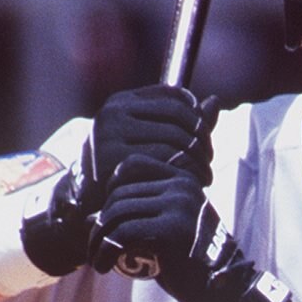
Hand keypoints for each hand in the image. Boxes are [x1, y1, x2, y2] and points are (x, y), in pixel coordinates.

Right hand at [21, 87, 216, 278]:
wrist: (86, 204)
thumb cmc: (126, 171)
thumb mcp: (152, 141)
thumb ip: (184, 123)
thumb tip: (215, 101)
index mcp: (122, 102)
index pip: (175, 97)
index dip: (198, 117)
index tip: (205, 139)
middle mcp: (113, 112)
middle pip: (178, 118)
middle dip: (202, 141)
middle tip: (209, 162)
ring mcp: (110, 133)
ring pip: (175, 139)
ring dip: (198, 159)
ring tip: (204, 177)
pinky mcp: (113, 158)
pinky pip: (164, 160)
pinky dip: (184, 172)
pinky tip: (190, 184)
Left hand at [90, 156, 289, 301]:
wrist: (223, 292)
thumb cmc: (191, 265)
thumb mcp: (165, 232)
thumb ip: (137, 218)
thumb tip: (88, 217)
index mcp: (183, 180)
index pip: (133, 165)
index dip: (111, 187)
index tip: (106, 218)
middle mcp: (182, 187)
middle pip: (121, 193)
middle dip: (100, 223)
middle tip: (95, 248)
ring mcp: (178, 206)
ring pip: (118, 213)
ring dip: (98, 239)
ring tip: (97, 260)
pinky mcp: (170, 230)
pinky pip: (123, 234)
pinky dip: (106, 250)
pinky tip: (103, 266)